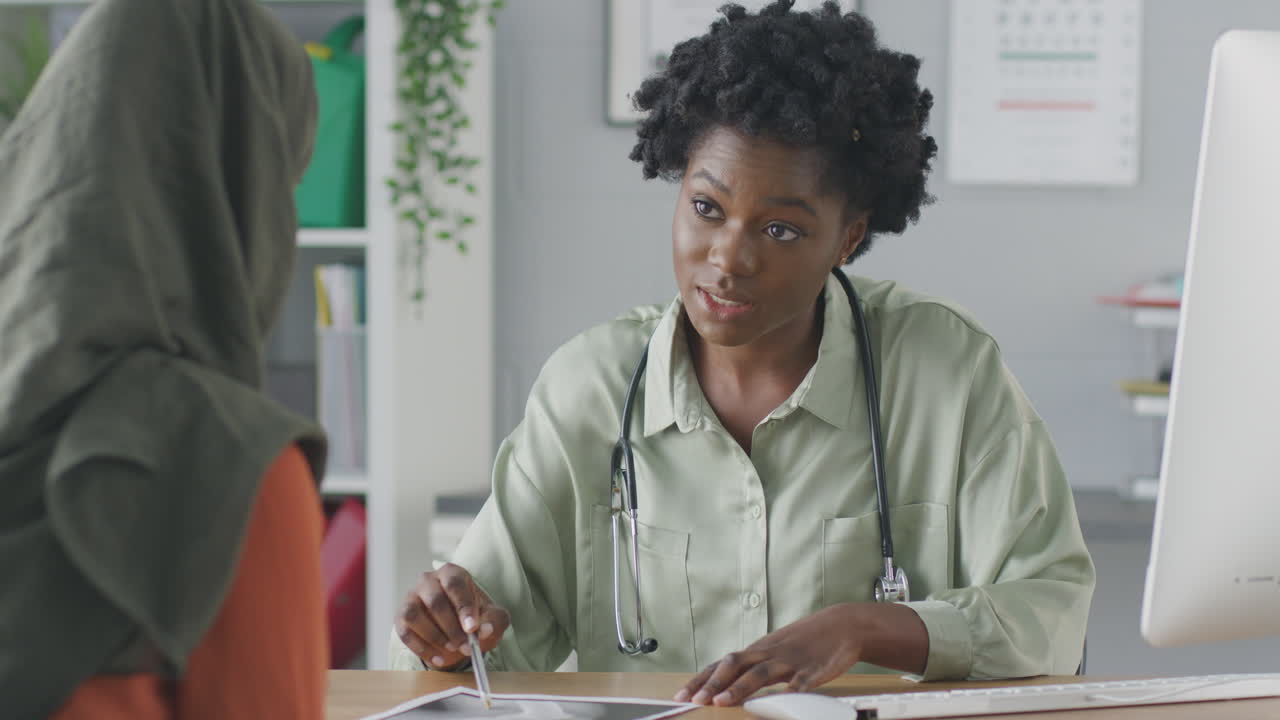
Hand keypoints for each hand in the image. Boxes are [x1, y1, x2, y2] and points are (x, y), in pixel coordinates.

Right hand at [395, 562, 510, 670]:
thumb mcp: (492, 618)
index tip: (472, 628)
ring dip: (434, 636)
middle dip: (451, 627)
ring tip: (452, 649)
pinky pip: (404, 633)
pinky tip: (440, 659)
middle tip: (465, 646)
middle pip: (434, 600)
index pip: (455, 584)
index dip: (463, 606)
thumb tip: (484, 630)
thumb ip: (494, 621)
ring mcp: (411, 598)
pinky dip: (422, 649)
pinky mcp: (401, 618)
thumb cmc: (474, 617)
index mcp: (452, 573)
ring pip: (413, 614)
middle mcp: (428, 581)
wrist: (457, 629)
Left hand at [673, 603, 926, 705]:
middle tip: (694, 701)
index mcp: (757, 651)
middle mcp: (768, 653)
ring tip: (721, 702)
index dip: (701, 679)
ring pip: (761, 673)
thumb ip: (752, 667)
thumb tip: (724, 684)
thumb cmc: (803, 642)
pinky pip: (802, 680)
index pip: (722, 664)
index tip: (681, 695)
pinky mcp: (814, 669)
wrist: (842, 625)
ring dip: (739, 687)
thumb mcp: (773, 651)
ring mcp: (790, 660)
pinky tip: (783, 701)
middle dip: (712, 684)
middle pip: (735, 665)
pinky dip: (791, 690)